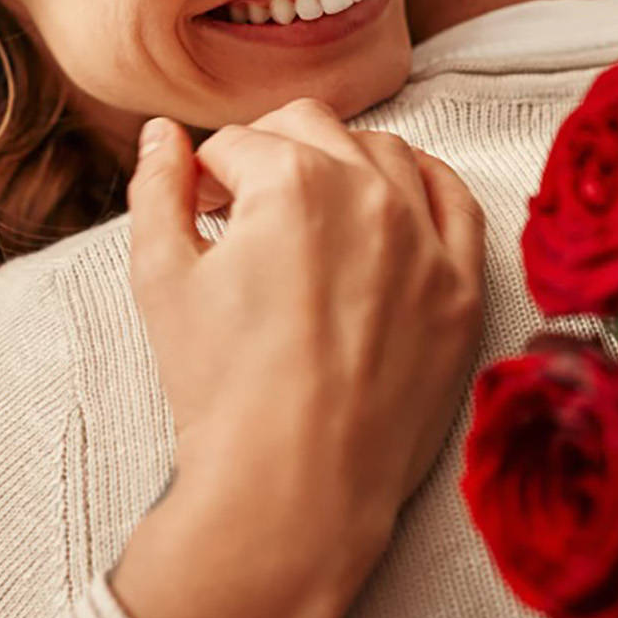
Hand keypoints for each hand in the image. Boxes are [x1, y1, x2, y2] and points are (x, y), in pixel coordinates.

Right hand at [108, 99, 485, 617]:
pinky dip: (423, 187)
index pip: (237, 142)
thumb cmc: (221, 390)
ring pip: (384, 153)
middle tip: (246, 206)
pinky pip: (455, 204)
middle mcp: (368, 193)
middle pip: (310, 127)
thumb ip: (156, 189)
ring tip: (312, 211)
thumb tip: (162, 136)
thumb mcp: (160, 278)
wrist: (292, 490)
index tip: (202, 206)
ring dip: (341, 163)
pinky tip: (394, 202)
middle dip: (269, 152)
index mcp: (291, 181)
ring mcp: (424, 240)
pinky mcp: (461, 289)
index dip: (207, 172)